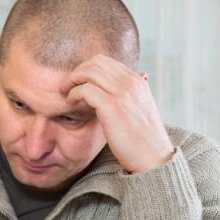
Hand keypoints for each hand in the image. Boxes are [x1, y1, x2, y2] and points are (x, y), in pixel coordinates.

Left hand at [61, 54, 173, 173]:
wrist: (153, 158)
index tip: (77, 82)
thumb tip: (131, 80)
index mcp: (137, 81)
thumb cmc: (142, 138)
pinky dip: (73, 94)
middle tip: (66, 86)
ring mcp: (122, 93)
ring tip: (66, 94)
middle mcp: (131, 82)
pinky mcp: (112, 106)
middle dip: (77, 72)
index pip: (105, 61)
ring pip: (88, 72)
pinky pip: (85, 89)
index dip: (86, 69)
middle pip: (95, 62)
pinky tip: (71, 103)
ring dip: (72, 81)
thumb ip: (129, 94)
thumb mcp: (139, 109)